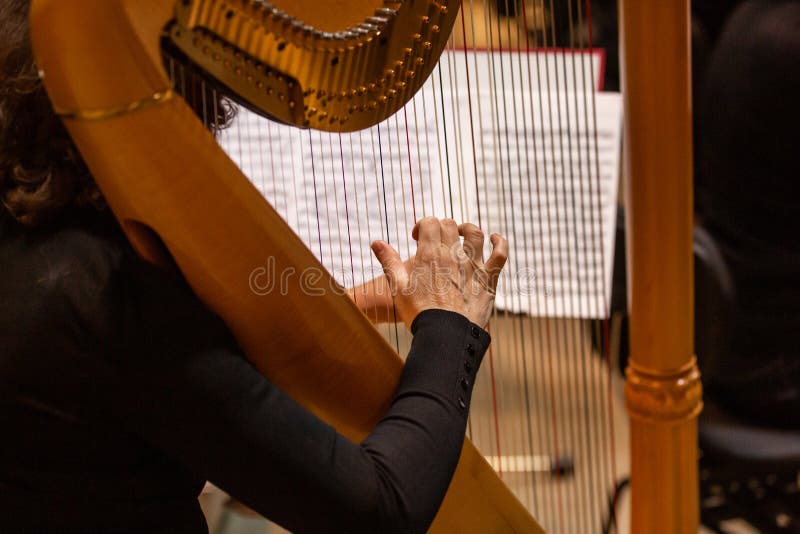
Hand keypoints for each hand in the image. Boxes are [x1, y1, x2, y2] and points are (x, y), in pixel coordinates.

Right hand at [370, 217, 507, 328]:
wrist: (445, 335)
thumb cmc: (419, 313)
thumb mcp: (398, 287)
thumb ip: (388, 261)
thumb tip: (376, 243)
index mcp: (430, 254)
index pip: (429, 222)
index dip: (422, 225)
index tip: (417, 237)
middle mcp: (453, 255)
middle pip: (449, 226)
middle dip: (440, 227)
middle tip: (435, 239)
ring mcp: (473, 265)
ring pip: (475, 234)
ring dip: (467, 228)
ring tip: (461, 233)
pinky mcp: (488, 278)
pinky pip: (500, 254)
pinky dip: (499, 242)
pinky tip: (495, 238)